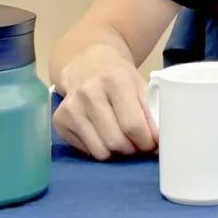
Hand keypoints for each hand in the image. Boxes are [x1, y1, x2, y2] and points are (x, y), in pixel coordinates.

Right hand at [53, 45, 157, 160]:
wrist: (87, 64)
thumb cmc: (119, 76)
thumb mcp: (139, 85)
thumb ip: (149, 111)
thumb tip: (158, 144)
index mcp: (115, 80)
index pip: (132, 124)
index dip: (146, 141)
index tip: (153, 145)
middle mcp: (89, 93)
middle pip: (116, 141)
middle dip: (132, 149)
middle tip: (138, 145)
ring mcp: (71, 107)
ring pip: (100, 151)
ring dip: (116, 153)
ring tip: (123, 142)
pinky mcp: (59, 120)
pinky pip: (85, 150)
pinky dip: (99, 149)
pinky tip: (103, 135)